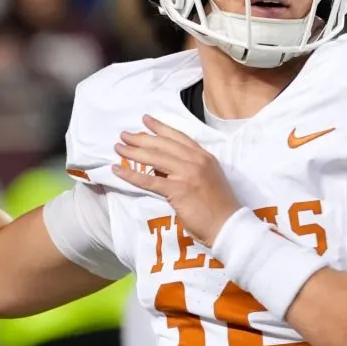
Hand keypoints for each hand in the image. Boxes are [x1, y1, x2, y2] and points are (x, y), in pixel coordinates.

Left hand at [113, 115, 242, 246]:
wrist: (228, 225)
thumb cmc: (219, 206)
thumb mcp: (208, 177)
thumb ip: (189, 168)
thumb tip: (161, 165)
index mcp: (204, 156)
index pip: (178, 137)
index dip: (160, 127)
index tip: (145, 120)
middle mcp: (195, 160)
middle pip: (162, 144)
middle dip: (141, 138)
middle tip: (124, 134)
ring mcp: (187, 174)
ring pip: (154, 158)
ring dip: (133, 152)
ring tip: (118, 148)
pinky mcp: (177, 190)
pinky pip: (149, 180)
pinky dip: (131, 175)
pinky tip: (118, 171)